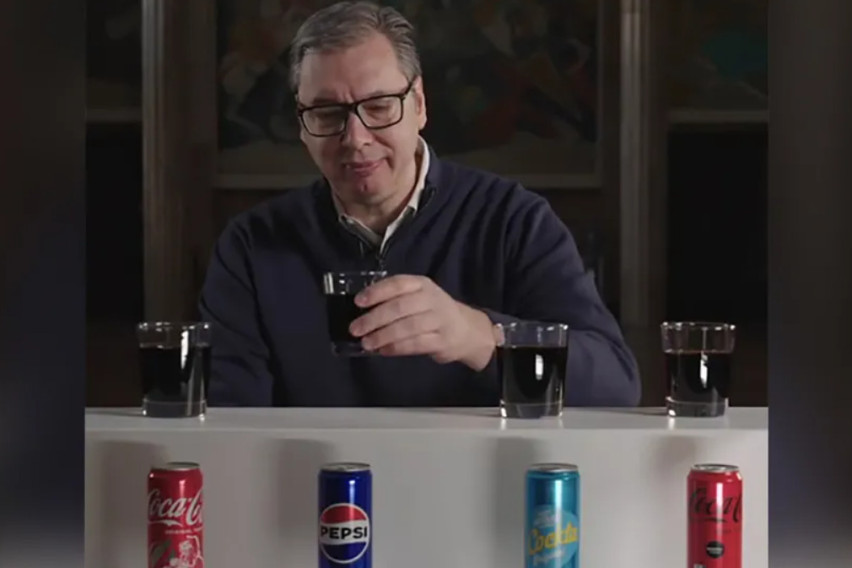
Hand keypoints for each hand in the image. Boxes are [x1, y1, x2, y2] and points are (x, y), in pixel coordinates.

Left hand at [349, 275, 496, 369]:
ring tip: (367, 343)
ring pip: (407, 327)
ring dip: (383, 336)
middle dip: (374, 318)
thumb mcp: (418, 296)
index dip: (376, 292)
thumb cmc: (433, 312)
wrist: (467, 330)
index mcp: (422, 284)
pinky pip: (416, 344)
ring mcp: (439, 320)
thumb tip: (362, 312)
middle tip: (356, 328)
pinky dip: (397, 348)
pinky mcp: (442, 340)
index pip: (397, 284)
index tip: (358, 302)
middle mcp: (431, 299)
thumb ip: (395, 299)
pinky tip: (383, 350)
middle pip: (400, 307)